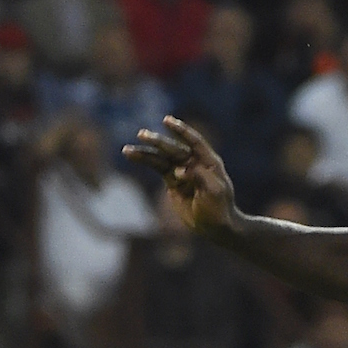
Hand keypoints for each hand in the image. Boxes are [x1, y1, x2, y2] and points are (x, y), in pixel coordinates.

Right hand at [123, 116, 238, 236]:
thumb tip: (180, 170)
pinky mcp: (172, 181)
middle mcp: (194, 163)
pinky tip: (131, 156)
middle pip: (173, 149)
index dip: (181, 131)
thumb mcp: (214, 191)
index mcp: (208, 161)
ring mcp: (182, 171)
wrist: (215, 225)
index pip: (194, 142)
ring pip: (161, 158)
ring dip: (145, 152)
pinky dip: (145, 162)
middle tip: (142, 134)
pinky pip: (157, 168)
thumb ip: (199, 177)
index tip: (167, 121)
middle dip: (158, 142)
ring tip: (127, 150)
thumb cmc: (219, 208)